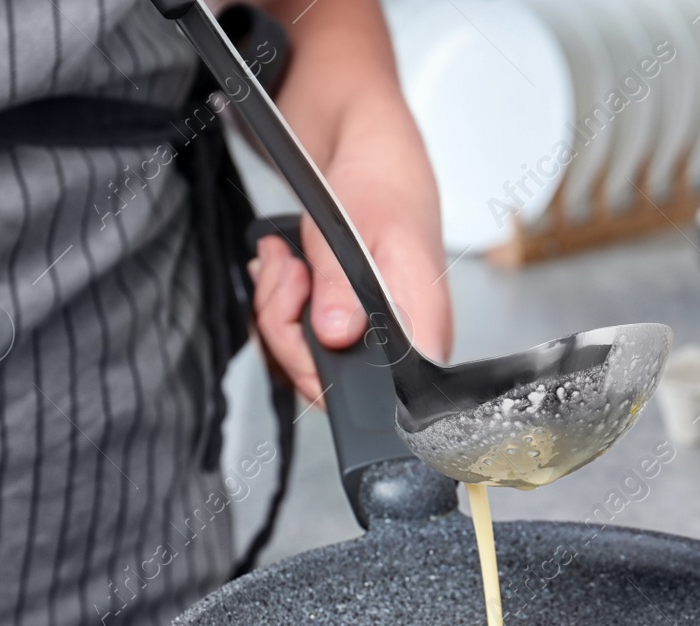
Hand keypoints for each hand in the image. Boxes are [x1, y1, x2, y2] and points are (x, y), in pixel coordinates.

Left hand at [250, 100, 451, 406]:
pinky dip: (279, 306)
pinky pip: (299, 342)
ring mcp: (373, 340)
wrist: (374, 157)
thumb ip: (342, 286)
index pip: (375, 394)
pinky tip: (286, 271)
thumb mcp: (354, 228)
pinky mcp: (349, 331)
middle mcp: (402, 345)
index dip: (321, 369)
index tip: (302, 316)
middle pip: (325, 381)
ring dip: (277, 309)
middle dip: (284, 326)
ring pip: (304, 362)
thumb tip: (337, 334)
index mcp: (422, 327)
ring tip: (285, 261)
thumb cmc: (383, 186)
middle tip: (289, 273)